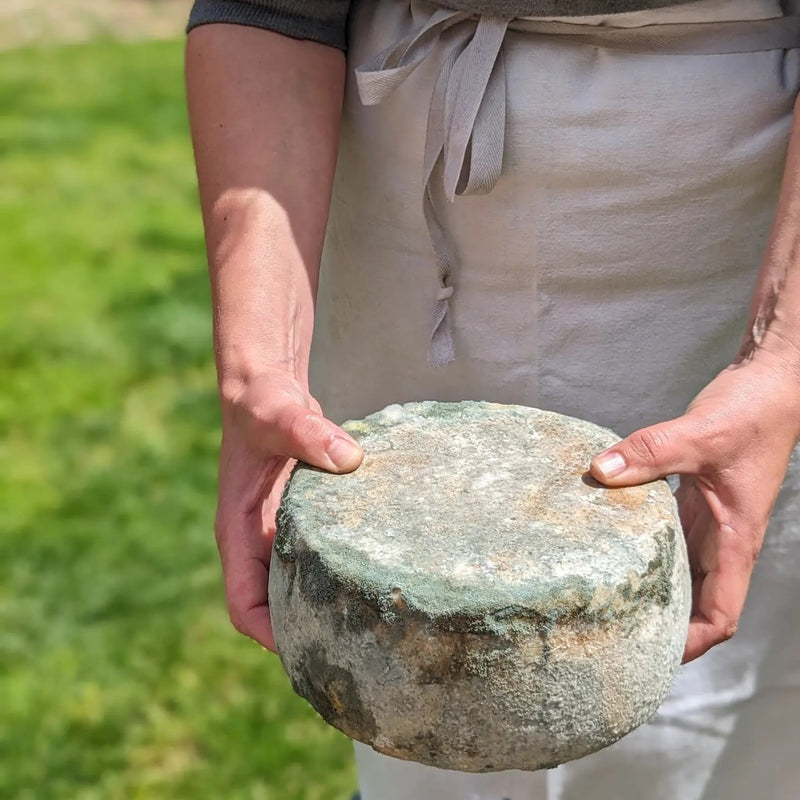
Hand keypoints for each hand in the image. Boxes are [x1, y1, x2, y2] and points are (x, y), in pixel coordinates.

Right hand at [215, 368, 362, 650]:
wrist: (267, 388)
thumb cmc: (261, 403)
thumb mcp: (279, 416)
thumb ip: (307, 433)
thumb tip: (349, 459)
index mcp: (239, 532)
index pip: (244, 605)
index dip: (270, 634)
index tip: (310, 651)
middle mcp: (256, 541)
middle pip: (274, 607)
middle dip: (306, 632)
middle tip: (359, 651)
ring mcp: (278, 533)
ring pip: (297, 587)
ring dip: (325, 607)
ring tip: (376, 628)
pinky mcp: (301, 520)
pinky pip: (317, 559)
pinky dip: (339, 573)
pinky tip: (379, 578)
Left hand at [589, 354, 799, 662]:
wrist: (769, 383)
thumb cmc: (751, 412)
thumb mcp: (700, 434)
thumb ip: (650, 452)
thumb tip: (601, 471)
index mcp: (735, 540)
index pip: (720, 615)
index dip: (690, 644)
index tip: (651, 657)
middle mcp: (722, 538)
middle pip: (695, 603)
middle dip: (662, 626)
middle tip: (610, 635)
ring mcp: (710, 520)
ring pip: (682, 572)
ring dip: (653, 590)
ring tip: (604, 601)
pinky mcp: (696, 499)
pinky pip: (669, 535)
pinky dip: (645, 547)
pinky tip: (609, 540)